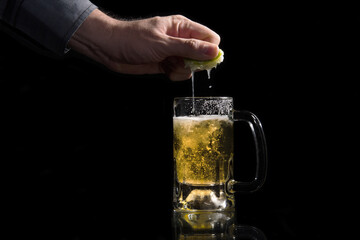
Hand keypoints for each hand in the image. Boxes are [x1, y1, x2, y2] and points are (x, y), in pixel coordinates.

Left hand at [68, 9, 219, 80]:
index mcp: (182, 27)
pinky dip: (174, 75)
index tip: (201, 60)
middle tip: (179, 61)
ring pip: (191, 66)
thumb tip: (213, 50)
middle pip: (202, 55)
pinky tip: (163, 70)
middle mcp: (180, 39)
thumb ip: (190, 48)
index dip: (210, 51)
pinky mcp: (167, 64)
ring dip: (181, 70)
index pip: (210, 38)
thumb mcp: (163, 44)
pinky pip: (180, 73)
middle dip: (194, 63)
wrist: (110, 49)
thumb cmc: (133, 40)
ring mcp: (173, 52)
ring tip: (167, 64)